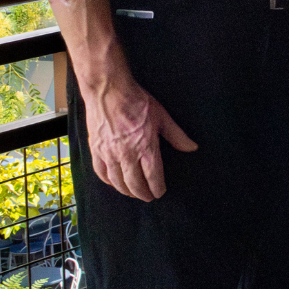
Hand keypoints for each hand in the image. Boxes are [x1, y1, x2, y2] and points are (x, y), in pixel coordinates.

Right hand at [84, 78, 197, 201]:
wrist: (109, 91)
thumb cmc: (138, 102)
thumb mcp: (163, 117)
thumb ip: (177, 136)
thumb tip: (192, 148)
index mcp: (145, 146)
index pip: (152, 175)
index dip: (157, 187)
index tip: (160, 192)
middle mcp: (126, 153)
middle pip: (134, 183)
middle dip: (143, 193)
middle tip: (148, 197)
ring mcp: (108, 153)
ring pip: (117, 181)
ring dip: (126, 191)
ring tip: (134, 193)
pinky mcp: (95, 149)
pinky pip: (101, 172)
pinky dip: (108, 181)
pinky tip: (114, 183)